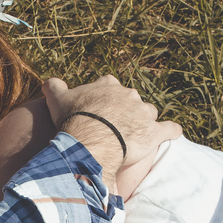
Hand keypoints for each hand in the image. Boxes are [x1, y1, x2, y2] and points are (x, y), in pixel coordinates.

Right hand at [41, 76, 181, 173]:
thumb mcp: (57, 99)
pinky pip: (170, 129)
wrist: (91, 139)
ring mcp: (144, 113)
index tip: (98, 109)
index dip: (104, 98)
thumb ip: (54, 87)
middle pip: (130, 100)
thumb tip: (48, 82)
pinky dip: (172, 130)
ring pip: (149, 113)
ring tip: (138, 133)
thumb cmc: (74, 119)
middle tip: (115, 125)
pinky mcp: (155, 132)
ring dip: (146, 121)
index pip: (109, 85)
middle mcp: (129, 95)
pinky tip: (173, 133)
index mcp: (108, 85)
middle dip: (125, 110)